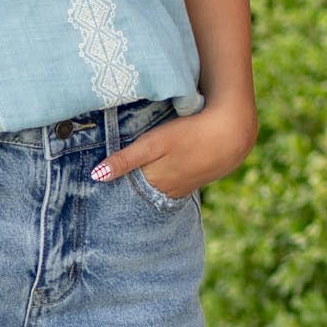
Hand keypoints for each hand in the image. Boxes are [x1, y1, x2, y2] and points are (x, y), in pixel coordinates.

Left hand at [92, 99, 256, 200]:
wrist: (232, 132)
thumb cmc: (190, 134)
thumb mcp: (154, 143)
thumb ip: (125, 160)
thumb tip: (96, 176)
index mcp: (154, 183)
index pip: (124, 193)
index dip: (110, 190)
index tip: (94, 187)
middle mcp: (167, 191)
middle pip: (139, 194)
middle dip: (124, 191)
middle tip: (105, 186)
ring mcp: (182, 187)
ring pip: (155, 190)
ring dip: (142, 186)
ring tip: (126, 181)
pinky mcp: (193, 179)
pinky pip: (170, 184)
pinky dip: (160, 181)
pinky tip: (157, 173)